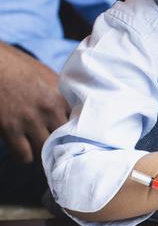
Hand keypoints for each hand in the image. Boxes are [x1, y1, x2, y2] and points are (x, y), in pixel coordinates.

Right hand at [0, 43, 68, 162]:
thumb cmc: (21, 69)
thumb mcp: (49, 77)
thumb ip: (62, 95)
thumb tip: (75, 110)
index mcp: (60, 97)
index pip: (78, 123)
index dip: (75, 131)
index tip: (74, 137)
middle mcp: (49, 111)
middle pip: (64, 140)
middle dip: (61, 145)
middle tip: (59, 149)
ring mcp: (30, 121)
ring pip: (45, 151)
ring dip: (44, 153)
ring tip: (43, 152)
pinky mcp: (10, 129)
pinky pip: (25, 155)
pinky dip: (26, 157)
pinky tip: (26, 151)